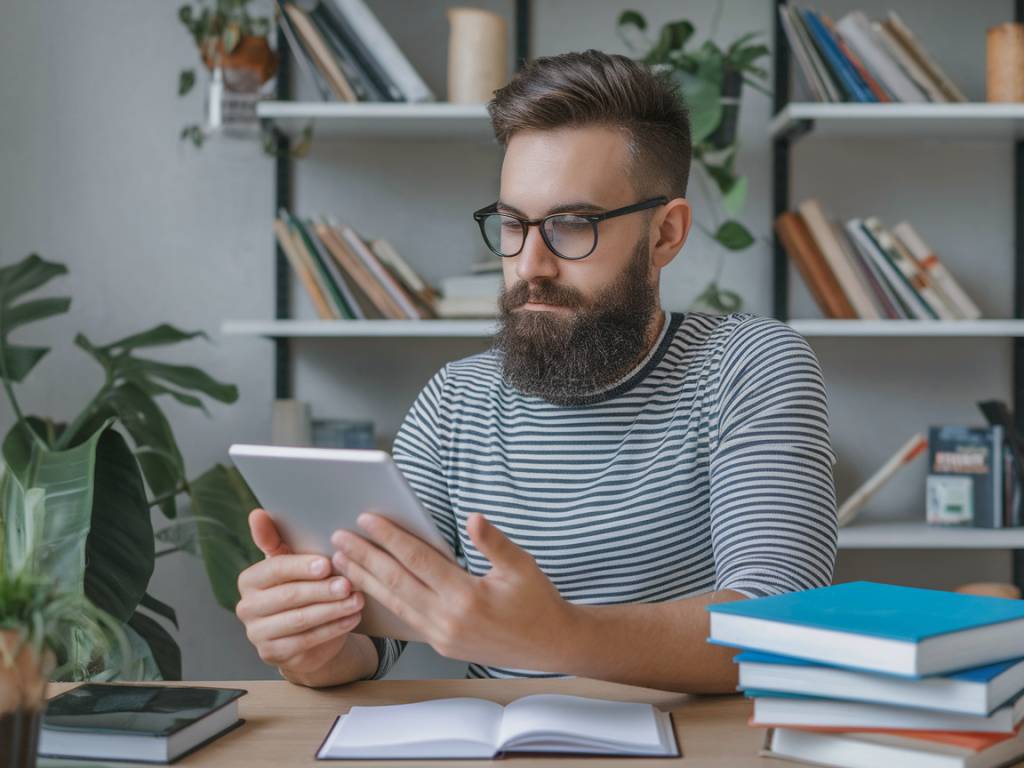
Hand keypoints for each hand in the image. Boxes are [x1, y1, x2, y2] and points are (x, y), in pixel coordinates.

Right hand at [235, 508, 364, 684]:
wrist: (306, 632)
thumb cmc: (302, 586)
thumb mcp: (293, 562)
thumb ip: (276, 538)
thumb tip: (258, 513)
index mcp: (250, 579)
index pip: (275, 569)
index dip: (301, 566)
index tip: (326, 564)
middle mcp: (247, 607)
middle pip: (288, 596)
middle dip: (322, 590)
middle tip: (348, 584)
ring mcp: (257, 633)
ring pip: (299, 620)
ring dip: (332, 609)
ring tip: (357, 600)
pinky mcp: (272, 654)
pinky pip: (306, 640)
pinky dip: (333, 628)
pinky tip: (352, 618)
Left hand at [331, 512, 576, 671]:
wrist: (549, 644)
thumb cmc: (537, 600)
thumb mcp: (521, 565)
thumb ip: (493, 541)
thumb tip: (473, 518)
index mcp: (466, 597)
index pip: (417, 560)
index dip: (389, 537)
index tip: (366, 518)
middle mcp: (448, 620)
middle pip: (395, 582)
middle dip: (364, 557)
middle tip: (338, 537)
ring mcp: (441, 637)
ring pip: (394, 603)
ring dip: (365, 580)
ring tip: (341, 560)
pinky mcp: (441, 645)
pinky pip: (404, 619)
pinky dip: (383, 601)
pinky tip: (368, 588)